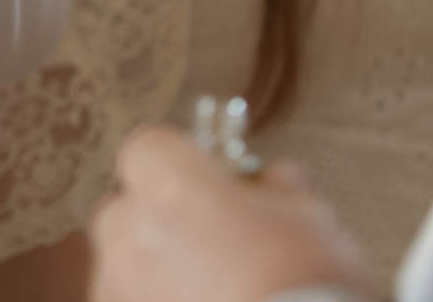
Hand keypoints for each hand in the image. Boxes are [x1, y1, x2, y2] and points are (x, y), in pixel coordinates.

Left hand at [88, 127, 373, 301]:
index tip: (207, 173)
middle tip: (211, 229)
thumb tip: (278, 179)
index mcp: (172, 188)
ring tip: (208, 276)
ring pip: (122, 253)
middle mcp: (134, 231)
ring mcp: (123, 281)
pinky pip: (129, 293)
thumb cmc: (310, 287)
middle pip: (127, 201)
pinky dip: (154, 292)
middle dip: (161, 210)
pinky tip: (199, 299)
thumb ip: (278, 188)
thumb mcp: (308, 218)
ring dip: (153, 257)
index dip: (179, 158)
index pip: (148, 146)